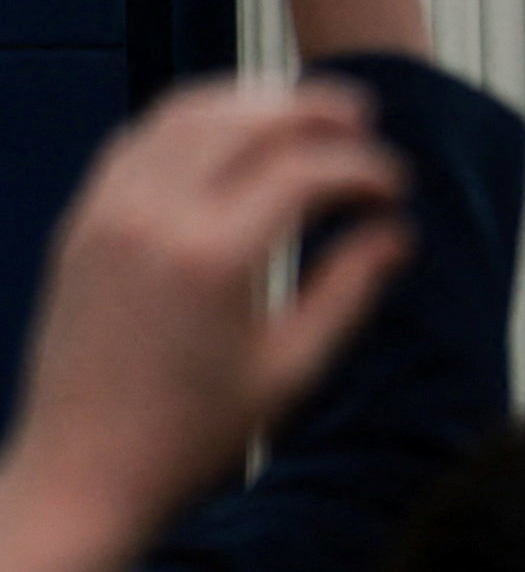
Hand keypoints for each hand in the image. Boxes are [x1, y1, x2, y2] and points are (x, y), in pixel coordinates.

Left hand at [0, 78, 413, 571]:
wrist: (84, 468)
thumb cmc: (190, 434)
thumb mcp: (293, 368)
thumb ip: (350, 289)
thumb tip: (395, 234)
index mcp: (212, 258)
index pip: (304, 170)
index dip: (363, 167)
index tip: (395, 184)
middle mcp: (152, 220)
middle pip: (245, 120)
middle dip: (312, 110)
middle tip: (361, 117)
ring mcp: (107, 214)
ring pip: (185, 114)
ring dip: (250, 102)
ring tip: (299, 112)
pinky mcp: (82, 223)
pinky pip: (138, 140)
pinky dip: (192, 122)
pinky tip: (228, 136)